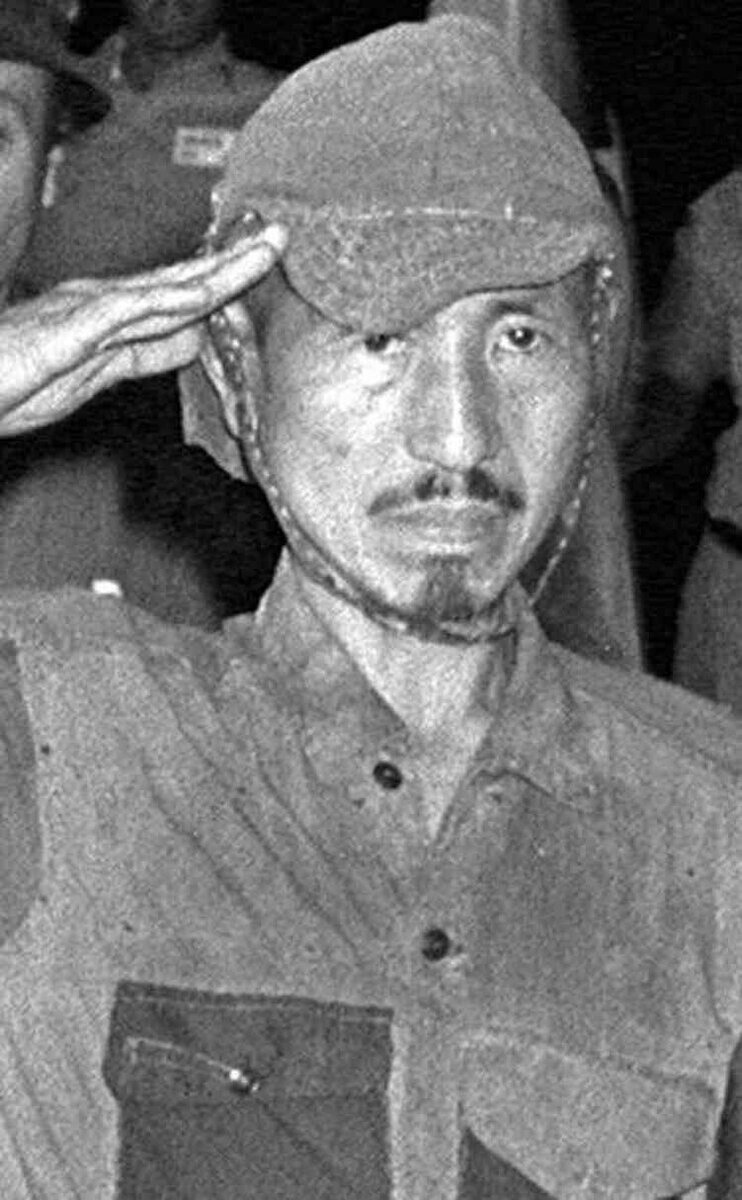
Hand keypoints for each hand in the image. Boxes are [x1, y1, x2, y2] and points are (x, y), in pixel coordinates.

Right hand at [0, 222, 285, 436]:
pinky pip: (134, 310)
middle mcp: (106, 304)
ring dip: (221, 268)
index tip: (264, 264)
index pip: (183, 298)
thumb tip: (192, 343)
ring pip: (171, 287)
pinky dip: (175, 298)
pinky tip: (209, 291)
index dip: (226, 281)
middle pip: (185, 281)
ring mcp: (90, 312)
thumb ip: (142, 357)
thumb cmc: (9, 382)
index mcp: (112, 318)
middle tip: (280, 237)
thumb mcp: (92, 377)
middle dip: (236, 261)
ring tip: (264, 249)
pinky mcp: (73, 328)